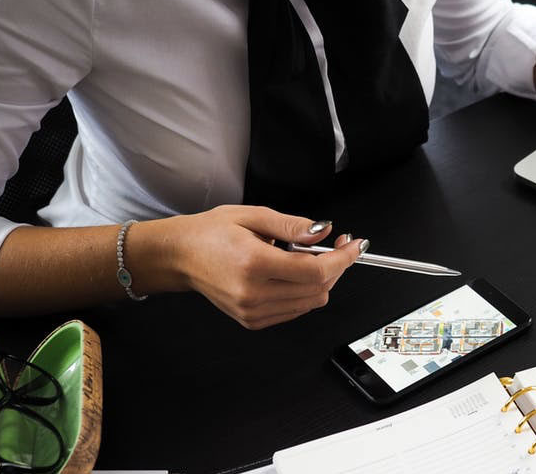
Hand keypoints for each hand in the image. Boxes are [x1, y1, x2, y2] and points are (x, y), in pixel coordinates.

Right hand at [155, 205, 365, 329]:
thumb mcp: (253, 216)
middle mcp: (254, 293)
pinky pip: (296, 310)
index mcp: (254, 264)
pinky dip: (305, 292)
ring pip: (311, 302)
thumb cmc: (211, 233)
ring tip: (311, 256)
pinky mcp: (253, 320)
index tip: (355, 245)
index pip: (315, 271)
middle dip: (337, 266)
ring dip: (322, 280)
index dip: (342, 258)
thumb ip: (292, 226)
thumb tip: (323, 231)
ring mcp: (253, 311)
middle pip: (318, 288)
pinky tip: (295, 273)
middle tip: (338, 244)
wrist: (180, 257)